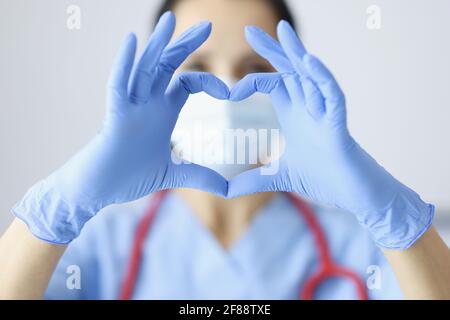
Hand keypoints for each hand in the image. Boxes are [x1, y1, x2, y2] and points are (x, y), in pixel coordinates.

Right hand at [12, 12, 228, 243]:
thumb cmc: (129, 178)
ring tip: (170, 20)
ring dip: (156, 44)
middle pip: (167, 66)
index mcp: (162, 113)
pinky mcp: (114, 118)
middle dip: (185, 44)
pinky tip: (131, 41)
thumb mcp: (172, 175)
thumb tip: (226, 190)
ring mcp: (130, 109)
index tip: (230, 93)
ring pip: (144, 69)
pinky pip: (117, 86)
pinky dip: (123, 63)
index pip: (186, 84)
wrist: (99, 191)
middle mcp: (147, 105)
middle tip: (207, 25)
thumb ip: (199, 177)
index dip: (208, 82)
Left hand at [227, 21, 433, 248]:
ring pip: (311, 76)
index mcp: (295, 115)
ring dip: (297, 53)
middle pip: (290, 71)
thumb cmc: (322, 180)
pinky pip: (333, 95)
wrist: (352, 195)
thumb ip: (251, 181)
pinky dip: (321, 78)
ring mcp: (325, 114)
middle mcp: (309, 108)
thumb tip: (224, 192)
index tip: (229, 93)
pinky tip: (308, 61)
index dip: (251, 82)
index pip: (273, 84)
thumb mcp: (278, 178)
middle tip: (250, 30)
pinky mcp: (339, 126)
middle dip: (272, 50)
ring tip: (283, 30)